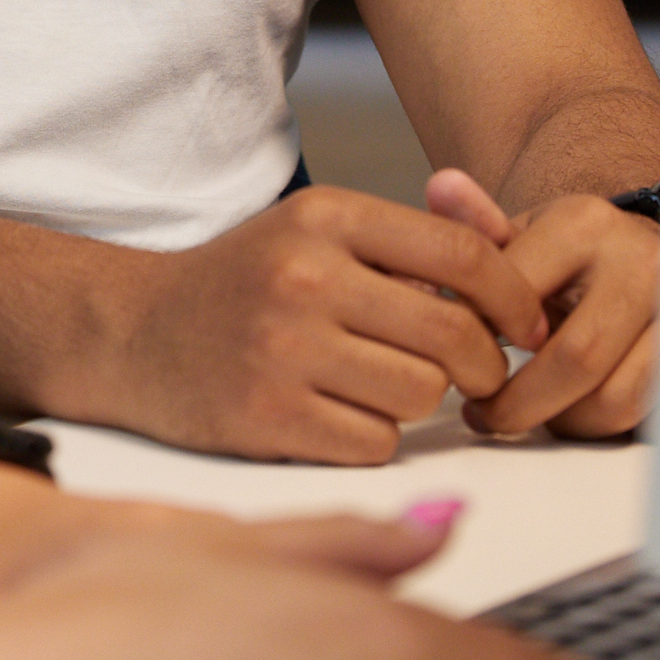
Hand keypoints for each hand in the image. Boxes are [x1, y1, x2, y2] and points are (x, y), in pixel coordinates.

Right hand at [89, 187, 551, 462]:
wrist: (131, 333)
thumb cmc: (244, 286)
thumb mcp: (312, 235)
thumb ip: (405, 249)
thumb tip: (514, 290)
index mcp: (325, 217)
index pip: (463, 254)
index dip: (515, 298)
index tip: (527, 327)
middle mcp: (304, 275)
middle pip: (454, 334)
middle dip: (482, 363)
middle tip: (473, 374)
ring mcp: (282, 347)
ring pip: (423, 395)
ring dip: (419, 402)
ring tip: (382, 386)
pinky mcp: (267, 416)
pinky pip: (376, 443)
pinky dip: (372, 437)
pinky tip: (339, 415)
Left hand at [426, 173, 659, 439]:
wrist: (638, 254)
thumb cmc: (567, 255)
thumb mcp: (519, 234)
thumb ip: (474, 224)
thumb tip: (441, 188)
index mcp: (585, 224)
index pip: (518, 297)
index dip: (479, 342)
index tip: (458, 361)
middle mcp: (641, 262)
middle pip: (577, 358)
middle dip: (520, 402)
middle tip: (485, 412)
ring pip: (614, 398)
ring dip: (559, 419)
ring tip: (527, 410)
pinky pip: (639, 413)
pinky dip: (594, 424)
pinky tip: (566, 410)